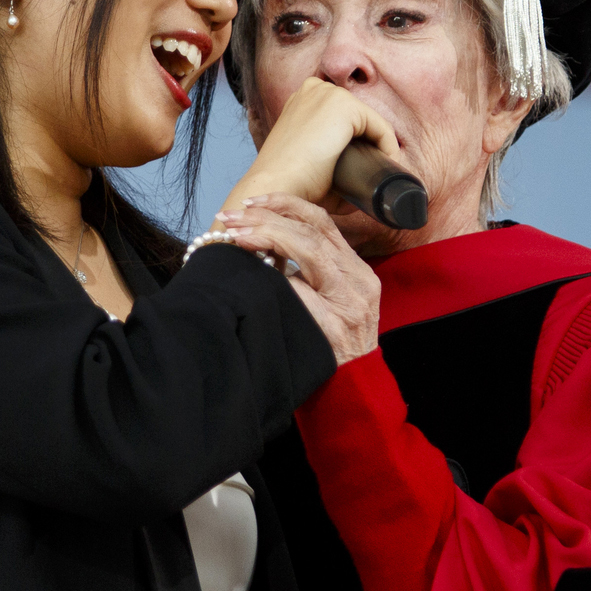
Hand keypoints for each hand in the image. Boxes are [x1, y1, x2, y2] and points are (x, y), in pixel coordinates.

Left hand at [219, 194, 378, 364]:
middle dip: (268, 218)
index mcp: (355, 269)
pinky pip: (300, 293)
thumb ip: (306, 271)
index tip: (252, 202)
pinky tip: (252, 273)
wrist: (352, 388)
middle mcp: (358, 280)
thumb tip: (260, 243)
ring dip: (268, 237)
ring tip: (235, 234)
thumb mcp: (328, 300)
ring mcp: (350, 303)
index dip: (286, 206)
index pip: (322, 222)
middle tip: (232, 217)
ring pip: (311, 251)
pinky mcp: (335, 326)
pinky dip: (275, 279)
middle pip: (313, 231)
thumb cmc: (329, 343)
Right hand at [220, 77, 400, 211]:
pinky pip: (380, 127)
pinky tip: (384, 164)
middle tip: (370, 172)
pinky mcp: (345, 106)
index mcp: (302, 99)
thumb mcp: (307, 162)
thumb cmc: (289, 181)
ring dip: (378, 145)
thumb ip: (328, 161)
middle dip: (369, 143)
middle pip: (358, 117)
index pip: (343, 116)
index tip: (363, 167)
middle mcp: (315, 89)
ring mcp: (329, 94)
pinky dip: (388, 146)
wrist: (278, 185)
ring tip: (376, 172)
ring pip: (370, 122)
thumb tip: (354, 189)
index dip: (358, 141)